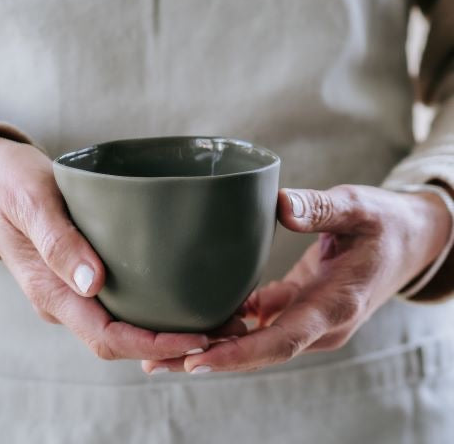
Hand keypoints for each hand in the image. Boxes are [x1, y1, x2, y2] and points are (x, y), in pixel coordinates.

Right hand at [0, 135, 212, 360]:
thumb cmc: (10, 184)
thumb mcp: (31, 202)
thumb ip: (57, 240)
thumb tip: (92, 283)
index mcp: (49, 290)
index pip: (106, 336)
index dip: (154, 344)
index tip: (199, 336)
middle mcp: (64, 299)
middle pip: (122, 340)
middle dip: (172, 344)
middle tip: (225, 328)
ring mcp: (72, 289)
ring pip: (124, 325)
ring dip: (167, 330)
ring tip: (216, 315)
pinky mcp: (82, 273)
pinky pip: (121, 302)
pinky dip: (154, 307)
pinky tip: (184, 292)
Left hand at [142, 184, 451, 374]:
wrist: (411, 240)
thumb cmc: (386, 223)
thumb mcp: (359, 207)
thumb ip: (321, 208)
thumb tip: (280, 206)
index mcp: (337, 304)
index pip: (282, 340)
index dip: (238, 354)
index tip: (195, 361)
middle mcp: (321, 323)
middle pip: (259, 350)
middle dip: (209, 359)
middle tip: (155, 361)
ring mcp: (311, 319)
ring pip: (256, 341)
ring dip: (214, 345)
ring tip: (162, 346)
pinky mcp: (301, 306)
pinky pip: (262, 321)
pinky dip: (231, 324)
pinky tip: (197, 317)